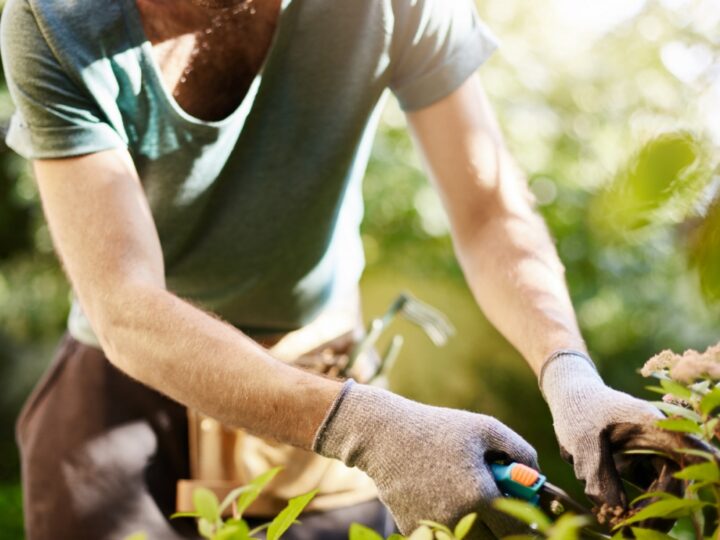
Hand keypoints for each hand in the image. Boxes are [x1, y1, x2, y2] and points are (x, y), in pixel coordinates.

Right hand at [313, 380, 537, 537]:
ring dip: (480, 529)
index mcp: (480, 495)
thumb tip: (538, 477)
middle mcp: (458, 519)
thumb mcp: (485, 429)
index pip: (518, 531)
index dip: (529, 525)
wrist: (384, 436)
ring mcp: (435, 528)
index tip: (529, 515)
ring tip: (473, 501)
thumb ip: (520, 451)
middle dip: (503, 529)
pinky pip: (446, 537)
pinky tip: (446, 499)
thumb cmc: (438, 428)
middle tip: (499, 506)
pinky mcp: (416, 530)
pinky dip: (454, 526)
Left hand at [540, 351, 677, 507]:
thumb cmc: (578, 409)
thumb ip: (599, 474)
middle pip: (675, 479)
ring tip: (620, 519)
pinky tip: (615, 510)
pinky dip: (637, 500)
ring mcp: (653, 450)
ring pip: (663, 486)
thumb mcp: (582, 440)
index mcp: (653, 425)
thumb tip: (615, 510)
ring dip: (646, 506)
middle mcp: (660, 438)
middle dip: (657, 506)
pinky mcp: (642, 459)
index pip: (686, 455)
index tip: (656, 509)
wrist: (569, 394)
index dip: (678, 485)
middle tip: (630, 523)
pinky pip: (649, 486)